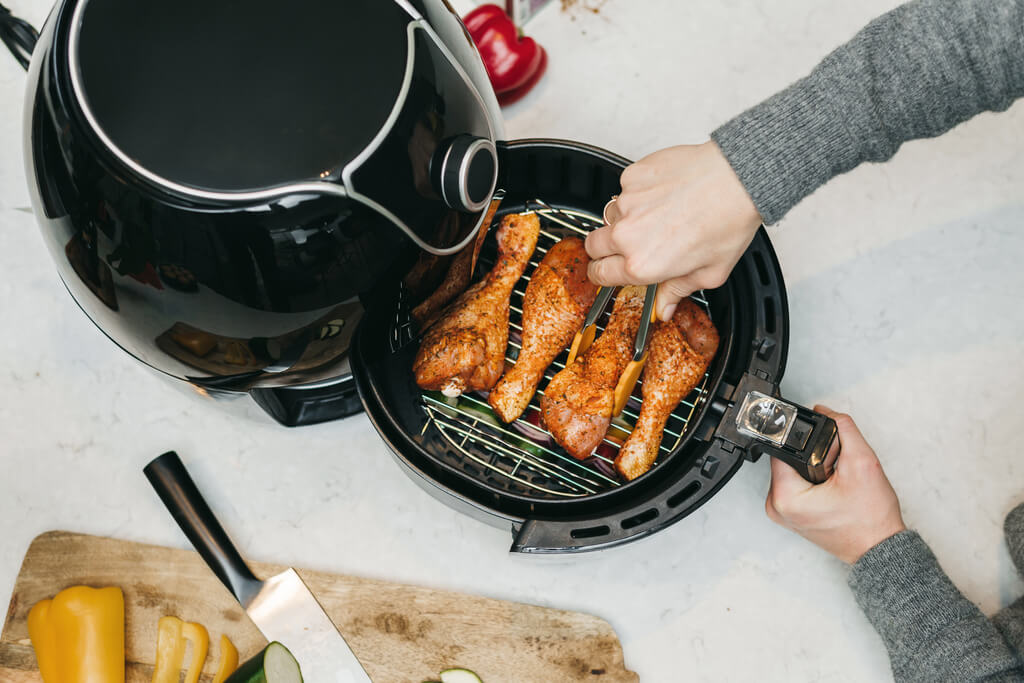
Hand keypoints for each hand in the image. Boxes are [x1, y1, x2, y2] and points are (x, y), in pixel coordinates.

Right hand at [584, 141, 761, 320]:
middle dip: (604, 249)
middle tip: (625, 245)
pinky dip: (638, 193)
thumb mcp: (709, 273)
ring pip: (609, 215)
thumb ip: (678, 291)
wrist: (737, 178)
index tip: (605, 270)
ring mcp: (627, 203)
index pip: (600, 274)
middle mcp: (628, 235)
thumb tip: (664, 307)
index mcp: (642, 264)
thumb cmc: (728, 222)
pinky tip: (662, 194)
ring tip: (654, 215)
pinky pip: (625, 189)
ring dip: (623, 219)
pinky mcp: (632, 177)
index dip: (601, 274)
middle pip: (592, 245)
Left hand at [765, 406, 905, 564]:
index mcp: (785, 497)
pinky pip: (796, 485)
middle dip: (813, 456)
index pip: (782, 449)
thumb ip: (843, 429)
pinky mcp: (791, 514)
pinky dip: (812, 481)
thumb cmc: (871, 520)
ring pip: (792, 471)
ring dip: (813, 468)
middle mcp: (777, 506)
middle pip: (787, 459)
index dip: (805, 440)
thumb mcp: (863, 462)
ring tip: (835, 480)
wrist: (880, 548)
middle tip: (835, 469)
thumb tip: (826, 411)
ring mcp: (782, 513)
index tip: (825, 447)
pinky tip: (831, 488)